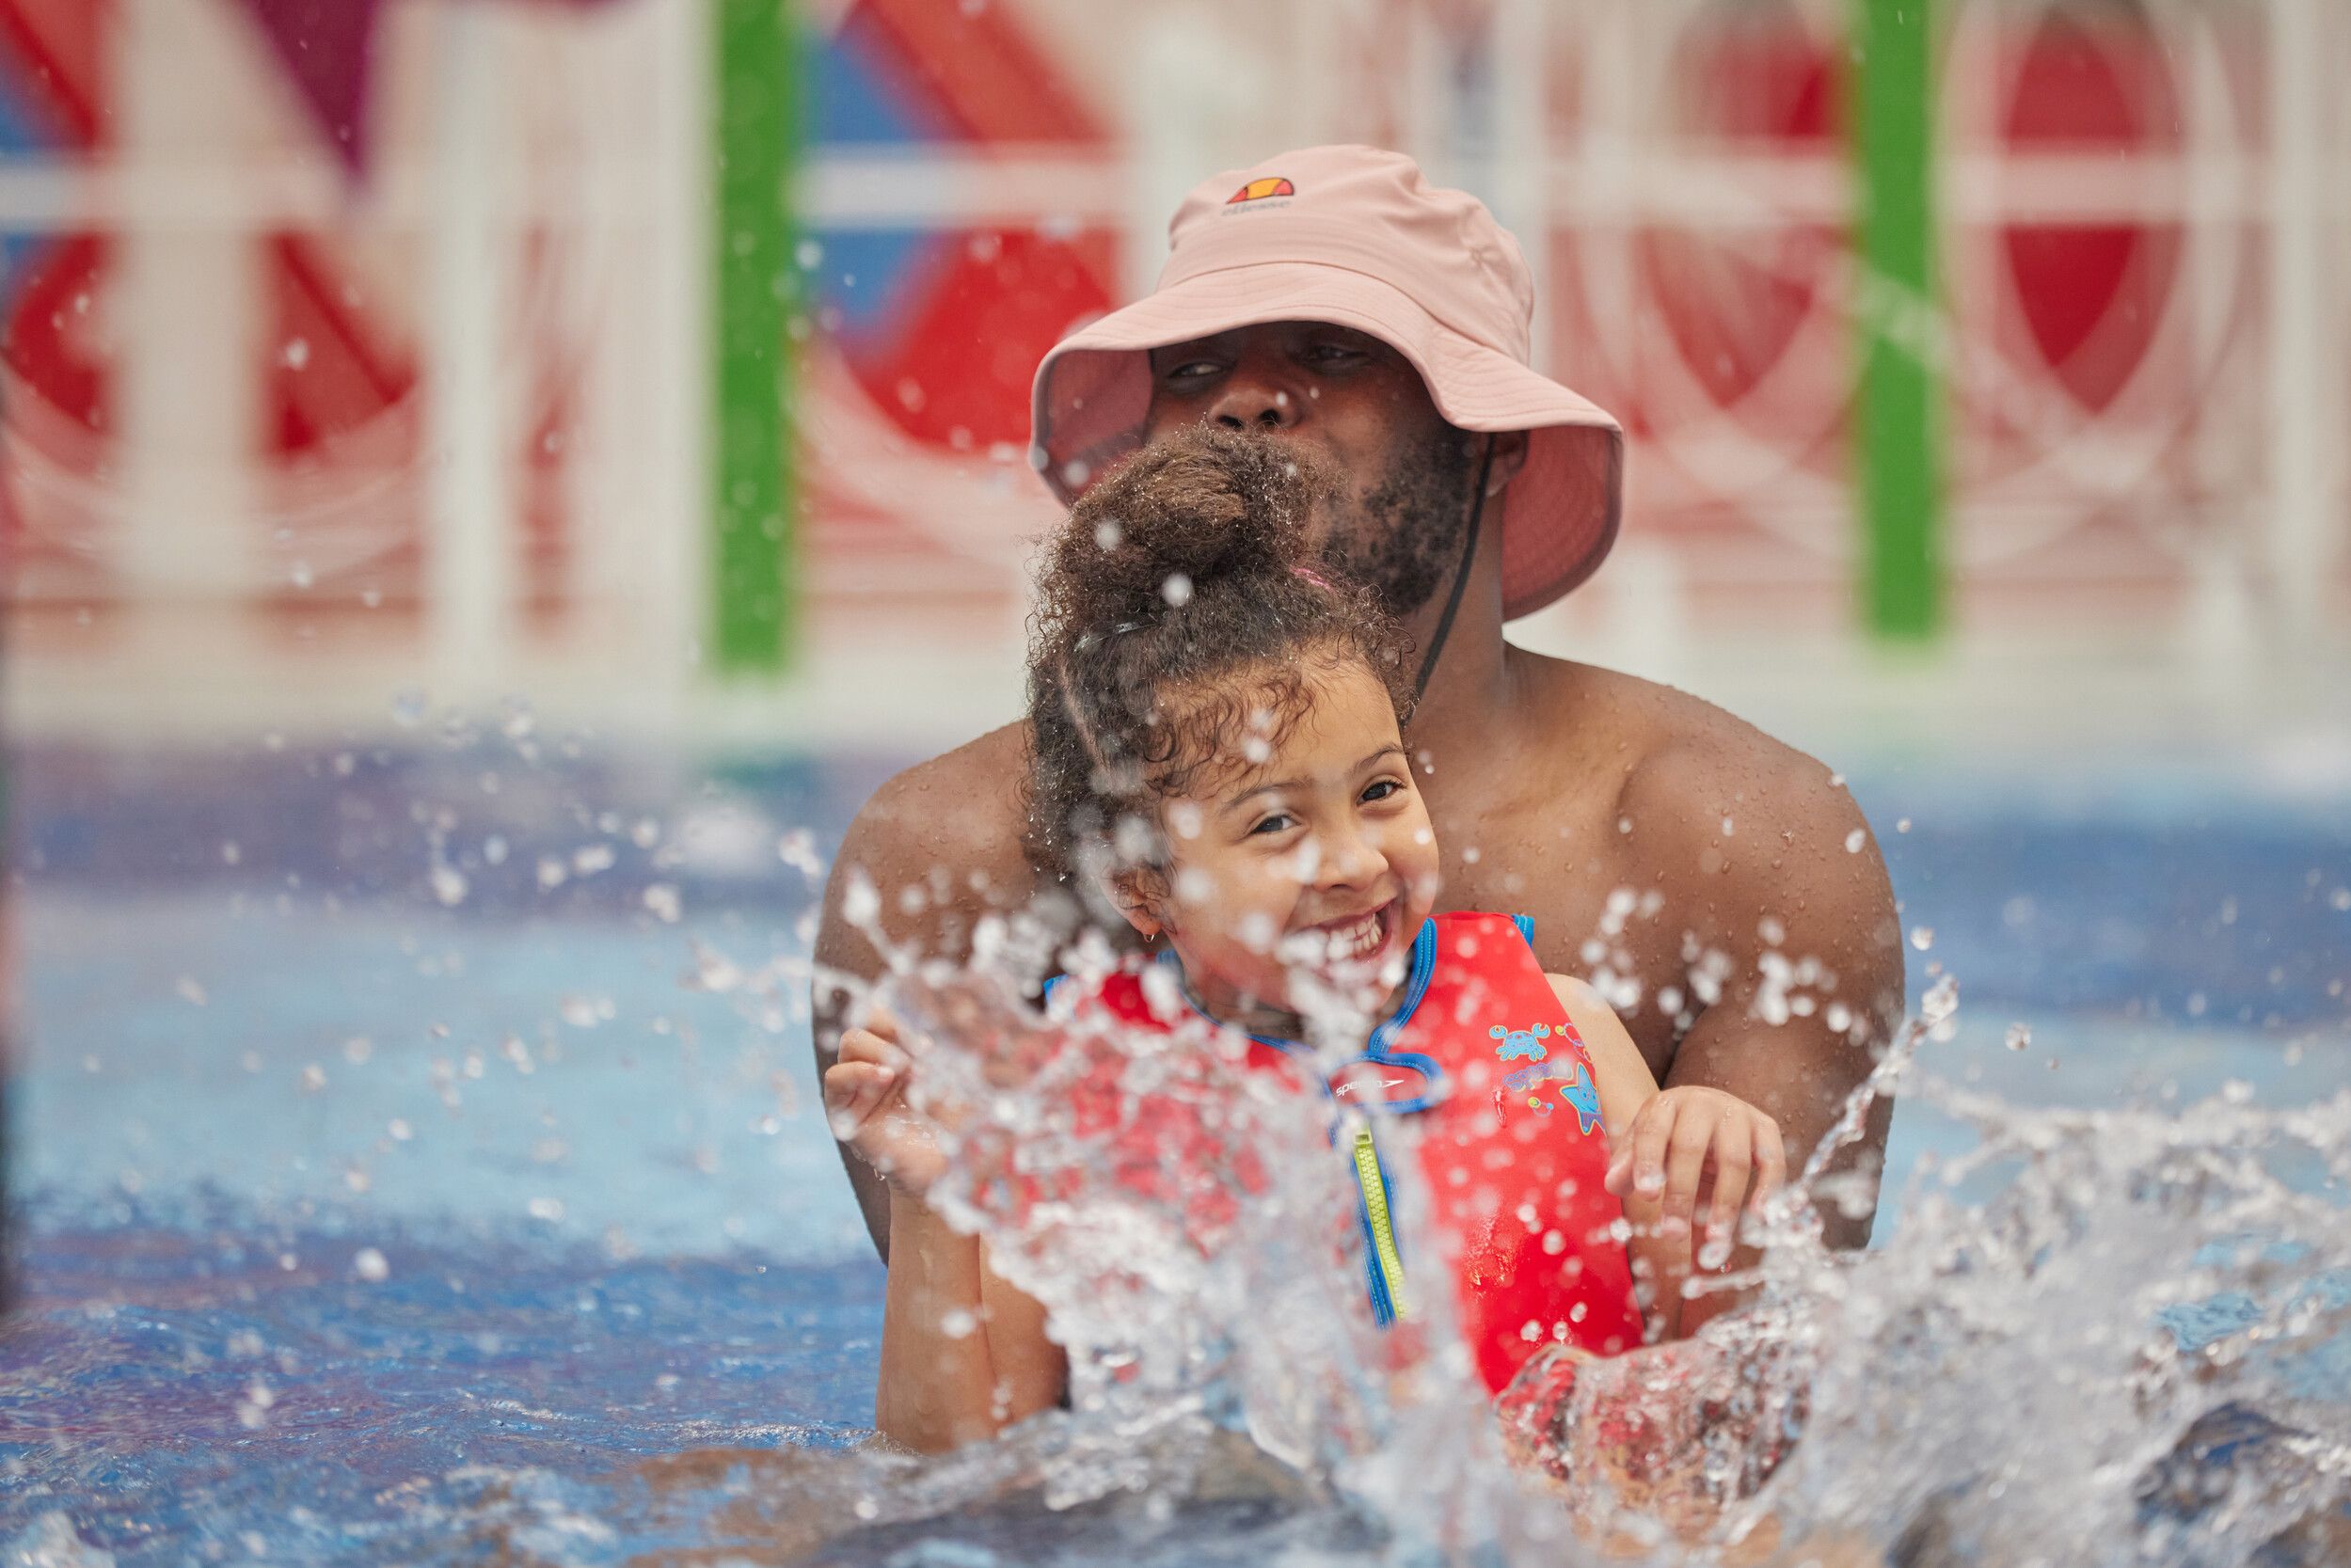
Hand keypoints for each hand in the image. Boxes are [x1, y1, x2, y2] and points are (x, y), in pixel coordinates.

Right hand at [823, 1009, 950, 1196]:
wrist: (946, 1175)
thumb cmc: (959, 1128)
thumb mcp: (954, 1080)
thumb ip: (941, 1050)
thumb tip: (938, 1016)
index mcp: (903, 1054)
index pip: (891, 1014)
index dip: (906, 1016)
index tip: (932, 1039)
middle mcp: (878, 1066)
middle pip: (868, 1020)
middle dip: (893, 1028)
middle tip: (922, 1051)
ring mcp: (858, 1088)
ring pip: (850, 1041)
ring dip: (880, 1049)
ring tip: (907, 1070)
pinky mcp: (843, 1113)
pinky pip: (834, 1078)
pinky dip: (858, 1071)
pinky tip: (886, 1078)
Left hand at [1604, 1086, 1785, 1266]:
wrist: (1706, 1113)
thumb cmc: (1669, 1138)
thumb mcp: (1643, 1147)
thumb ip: (1628, 1167)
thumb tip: (1613, 1184)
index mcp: (1665, 1105)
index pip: (1653, 1131)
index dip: (1649, 1162)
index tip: (1646, 1195)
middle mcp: (1702, 1103)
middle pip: (1691, 1147)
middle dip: (1682, 1193)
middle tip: (1673, 1234)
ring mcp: (1738, 1113)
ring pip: (1734, 1159)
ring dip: (1725, 1203)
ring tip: (1716, 1240)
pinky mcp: (1766, 1128)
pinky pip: (1772, 1160)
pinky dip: (1768, 1189)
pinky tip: (1758, 1217)